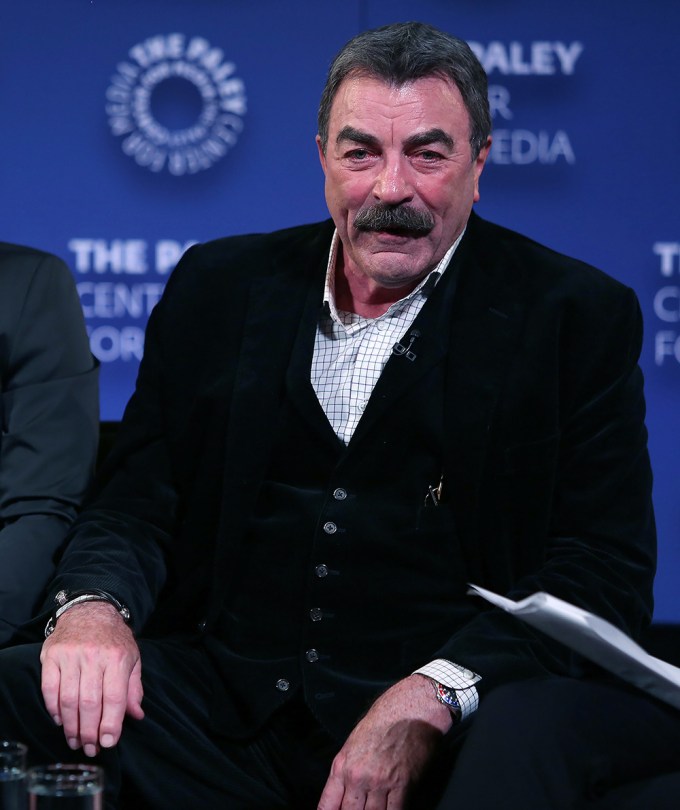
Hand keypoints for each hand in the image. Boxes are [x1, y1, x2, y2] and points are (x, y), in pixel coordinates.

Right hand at [40, 601, 143, 757]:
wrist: (90, 610)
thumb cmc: (114, 638)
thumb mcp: (132, 657)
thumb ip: (133, 687)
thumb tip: (137, 715)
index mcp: (117, 657)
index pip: (114, 697)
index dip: (111, 724)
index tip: (108, 742)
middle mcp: (93, 656)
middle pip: (90, 703)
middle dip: (89, 732)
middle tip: (90, 748)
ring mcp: (70, 655)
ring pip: (68, 699)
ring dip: (71, 726)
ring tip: (75, 741)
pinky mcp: (52, 655)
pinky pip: (49, 689)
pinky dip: (53, 709)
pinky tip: (61, 721)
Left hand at [317, 675, 451, 809]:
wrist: (410, 709)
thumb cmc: (384, 719)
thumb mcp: (354, 742)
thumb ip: (347, 770)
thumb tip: (345, 794)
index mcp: (342, 765)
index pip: (327, 805)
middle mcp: (358, 777)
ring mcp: (380, 783)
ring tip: (373, 809)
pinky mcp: (402, 785)